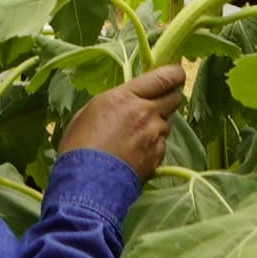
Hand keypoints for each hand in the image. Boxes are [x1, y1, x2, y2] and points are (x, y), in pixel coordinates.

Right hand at [61, 63, 191, 179]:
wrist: (87, 183)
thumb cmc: (80, 146)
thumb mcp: (91, 110)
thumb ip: (116, 100)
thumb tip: (127, 99)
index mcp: (126, 97)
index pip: (165, 77)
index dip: (175, 74)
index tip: (176, 74)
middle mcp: (146, 113)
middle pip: (174, 98)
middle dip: (168, 98)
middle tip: (154, 104)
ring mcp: (154, 136)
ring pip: (167, 123)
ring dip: (158, 125)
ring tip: (136, 135)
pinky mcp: (157, 158)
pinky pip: (162, 145)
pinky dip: (154, 146)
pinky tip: (135, 153)